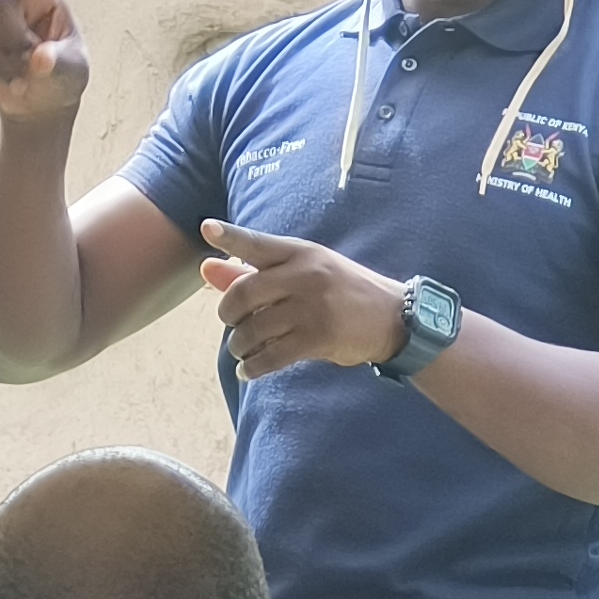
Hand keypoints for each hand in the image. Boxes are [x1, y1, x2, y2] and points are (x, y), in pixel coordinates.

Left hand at [200, 220, 412, 380]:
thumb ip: (252, 271)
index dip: (229, 236)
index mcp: (300, 252)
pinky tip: (248, 370)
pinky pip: (271, 356)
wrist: (392, 317)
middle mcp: (304, 274)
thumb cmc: (339, 291)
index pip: (256, 243)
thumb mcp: (303, 272)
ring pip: (253, 328)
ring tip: (241, 348)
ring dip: (239, 344)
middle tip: (231, 321)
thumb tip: (206, 268)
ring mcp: (311, 306)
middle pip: (243, 293)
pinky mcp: (318, 337)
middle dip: (227, 313)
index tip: (206, 228)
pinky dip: (252, 367)